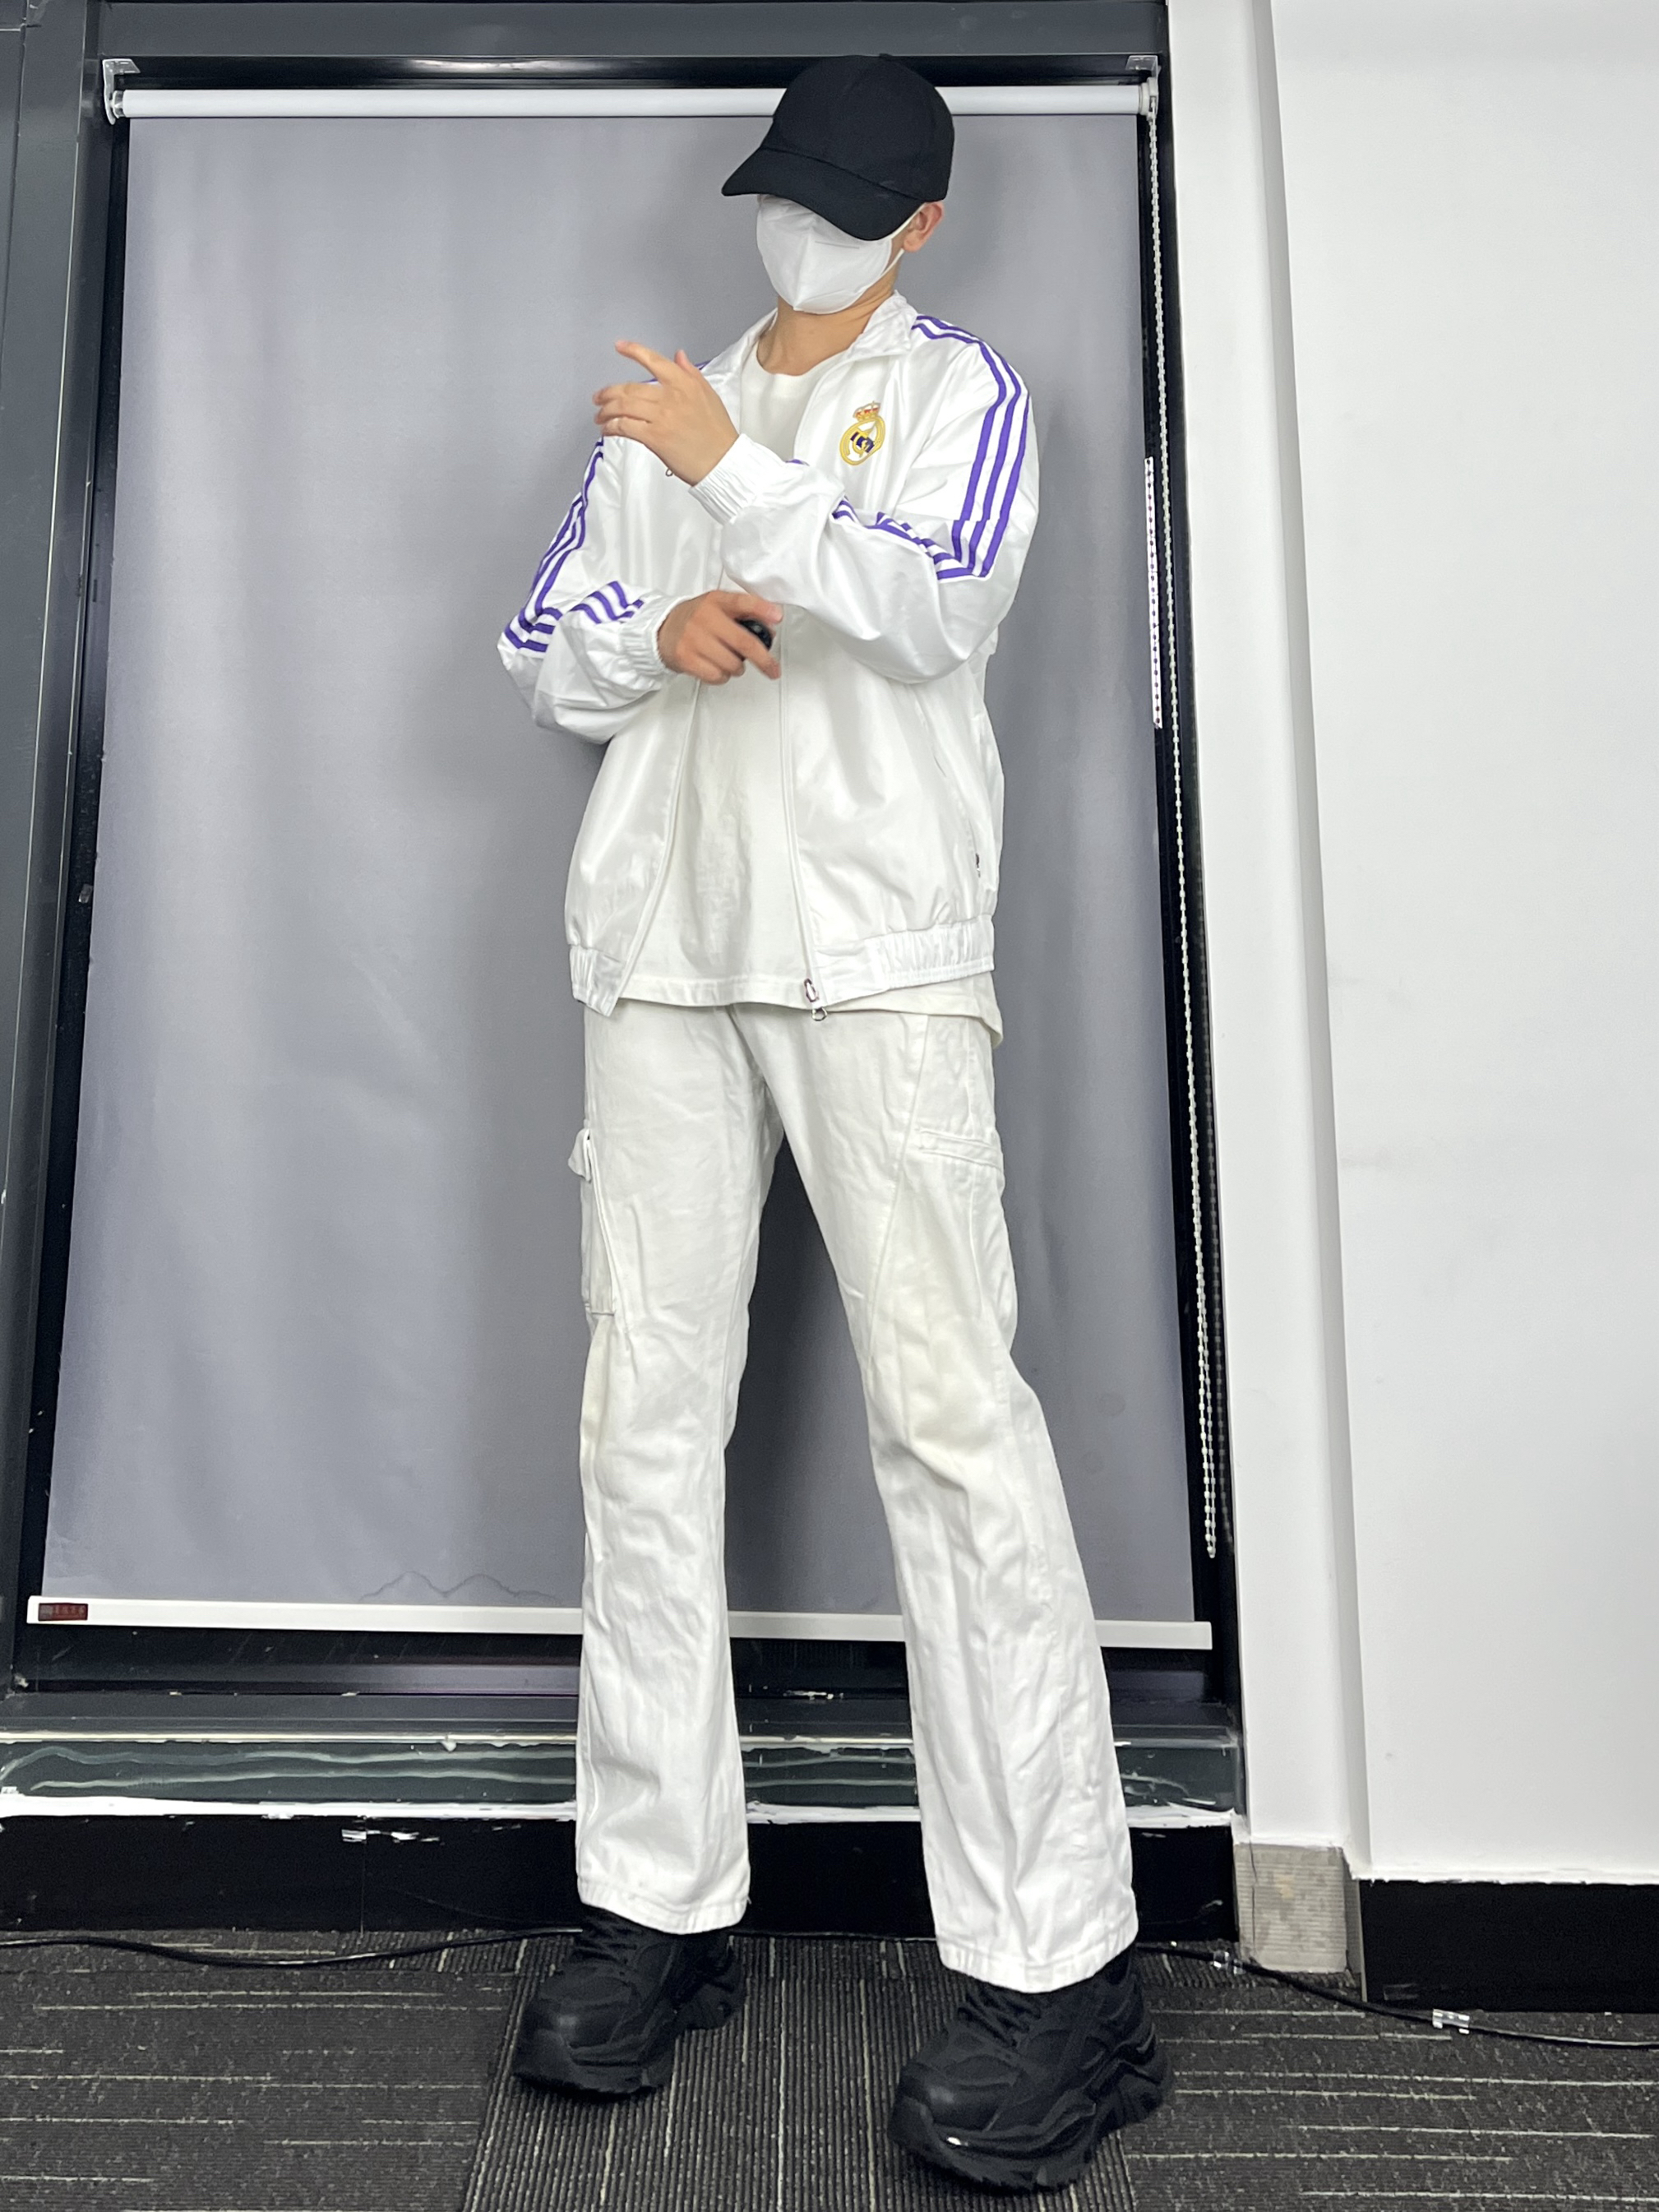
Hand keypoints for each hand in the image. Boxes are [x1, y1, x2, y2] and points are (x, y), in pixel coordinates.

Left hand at [595, 342, 738, 483]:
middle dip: (608, 392)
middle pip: (630, 388)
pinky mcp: (654, 438)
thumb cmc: (718, 434)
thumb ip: (691, 373)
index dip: (633, 351)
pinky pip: (625, 427)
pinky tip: (607, 429)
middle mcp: (670, 397)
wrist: (724, 462)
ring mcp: (661, 417)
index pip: (654, 361)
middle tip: (599, 397)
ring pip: (623, 407)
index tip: (619, 346)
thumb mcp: (709, 395)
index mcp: (684, 384)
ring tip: (600, 416)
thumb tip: (679, 355)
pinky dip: (611, 427)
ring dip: (606, 411)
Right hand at [658, 592, 782, 683]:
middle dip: (764, 660)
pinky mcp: (686, 658)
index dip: (763, 609)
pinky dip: (722, 677)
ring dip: (737, 668)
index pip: (742, 602)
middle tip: (773, 669)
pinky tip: (716, 667)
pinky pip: (717, 676)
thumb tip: (770, 630)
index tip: (778, 617)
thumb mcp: (718, 607)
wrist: (662, 630)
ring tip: (729, 660)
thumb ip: (744, 614)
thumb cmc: (696, 620)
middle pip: (744, 642)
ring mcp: (694, 639)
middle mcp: (705, 618)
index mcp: (715, 601)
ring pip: (732, 664)